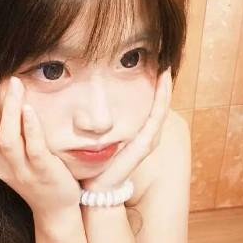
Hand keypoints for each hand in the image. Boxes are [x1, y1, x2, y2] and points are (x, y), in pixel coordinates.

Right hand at [0, 65, 81, 218]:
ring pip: (5, 139)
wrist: (54, 207)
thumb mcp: (10, 151)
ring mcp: (19, 170)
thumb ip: (1, 126)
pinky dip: (29, 128)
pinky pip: (33, 150)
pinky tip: (29, 109)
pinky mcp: (42, 172)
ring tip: (14, 82)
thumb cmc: (32, 170)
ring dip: (8, 109)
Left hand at [81, 67, 172, 192]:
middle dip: (160, 79)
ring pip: (161, 105)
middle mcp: (144, 132)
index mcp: (134, 130)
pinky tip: (162, 78)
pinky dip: (162, 96)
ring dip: (164, 85)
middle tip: (162, 54)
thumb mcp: (92, 135)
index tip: (148, 58)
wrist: (94, 188)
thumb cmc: (91, 161)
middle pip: (157, 100)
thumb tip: (77, 101)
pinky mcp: (145, 143)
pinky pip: (157, 115)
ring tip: (165, 63)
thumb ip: (89, 120)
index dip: (149, 81)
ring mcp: (148, 137)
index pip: (146, 101)